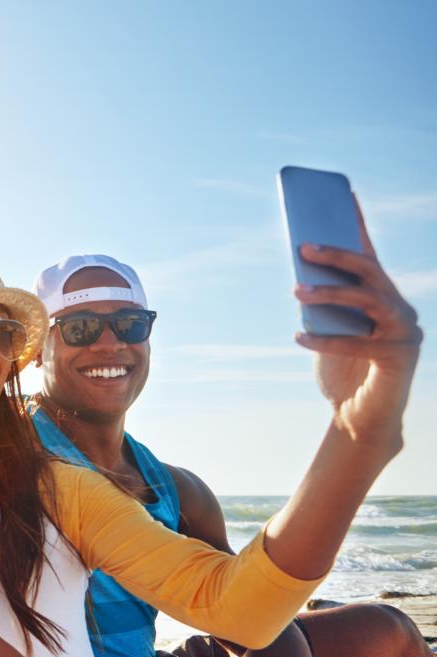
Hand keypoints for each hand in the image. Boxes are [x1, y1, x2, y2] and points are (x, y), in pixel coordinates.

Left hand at [296, 199, 422, 446]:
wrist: (360, 417)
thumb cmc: (342, 370)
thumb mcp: (327, 330)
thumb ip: (322, 305)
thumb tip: (300, 277)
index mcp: (382, 296)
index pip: (368, 253)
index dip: (356, 224)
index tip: (342, 195)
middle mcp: (399, 307)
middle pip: (369, 270)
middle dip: (336, 254)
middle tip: (303, 246)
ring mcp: (405, 331)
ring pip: (368, 300)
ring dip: (330, 293)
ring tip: (296, 290)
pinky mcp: (399, 357)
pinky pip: (358, 343)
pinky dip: (325, 339)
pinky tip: (299, 336)